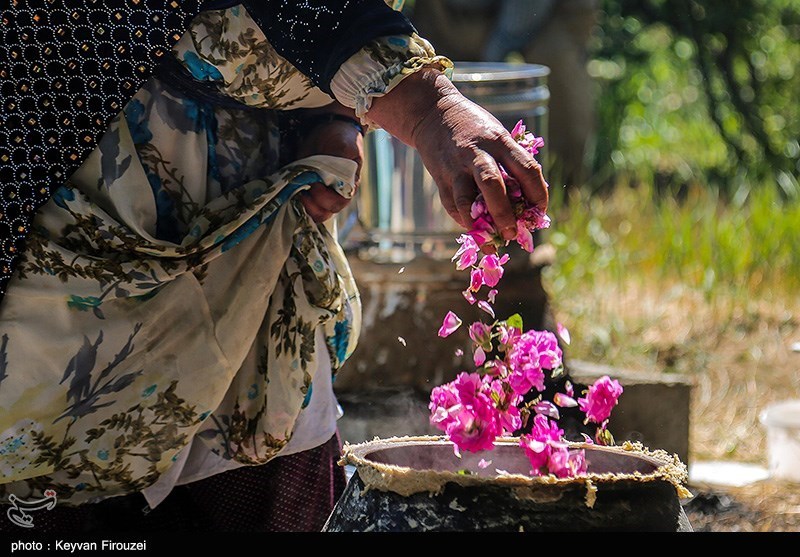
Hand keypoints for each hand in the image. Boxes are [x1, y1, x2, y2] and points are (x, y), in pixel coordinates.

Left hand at [294, 104, 363, 222]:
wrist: (330, 126)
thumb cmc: (342, 138)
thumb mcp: (345, 145)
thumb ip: (342, 159)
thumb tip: (333, 172)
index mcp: (348, 186)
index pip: (338, 204)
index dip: (325, 198)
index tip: (315, 184)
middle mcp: (334, 194)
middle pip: (324, 213)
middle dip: (311, 206)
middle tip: (302, 190)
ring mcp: (319, 193)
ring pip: (312, 212)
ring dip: (301, 205)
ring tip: (295, 190)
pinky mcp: (306, 188)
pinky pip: (300, 203)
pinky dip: (293, 200)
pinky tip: (289, 189)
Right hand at [367, 68, 548, 241]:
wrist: (433, 114)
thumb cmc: (476, 129)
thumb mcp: (498, 135)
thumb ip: (511, 162)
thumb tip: (527, 201)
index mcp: (499, 141)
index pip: (526, 169)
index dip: (538, 194)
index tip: (540, 212)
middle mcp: (477, 153)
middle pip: (493, 185)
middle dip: (505, 214)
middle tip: (513, 234)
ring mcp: (455, 166)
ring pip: (466, 200)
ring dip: (479, 224)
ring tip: (490, 241)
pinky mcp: (440, 177)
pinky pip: (451, 204)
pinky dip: (463, 219)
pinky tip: (473, 227)